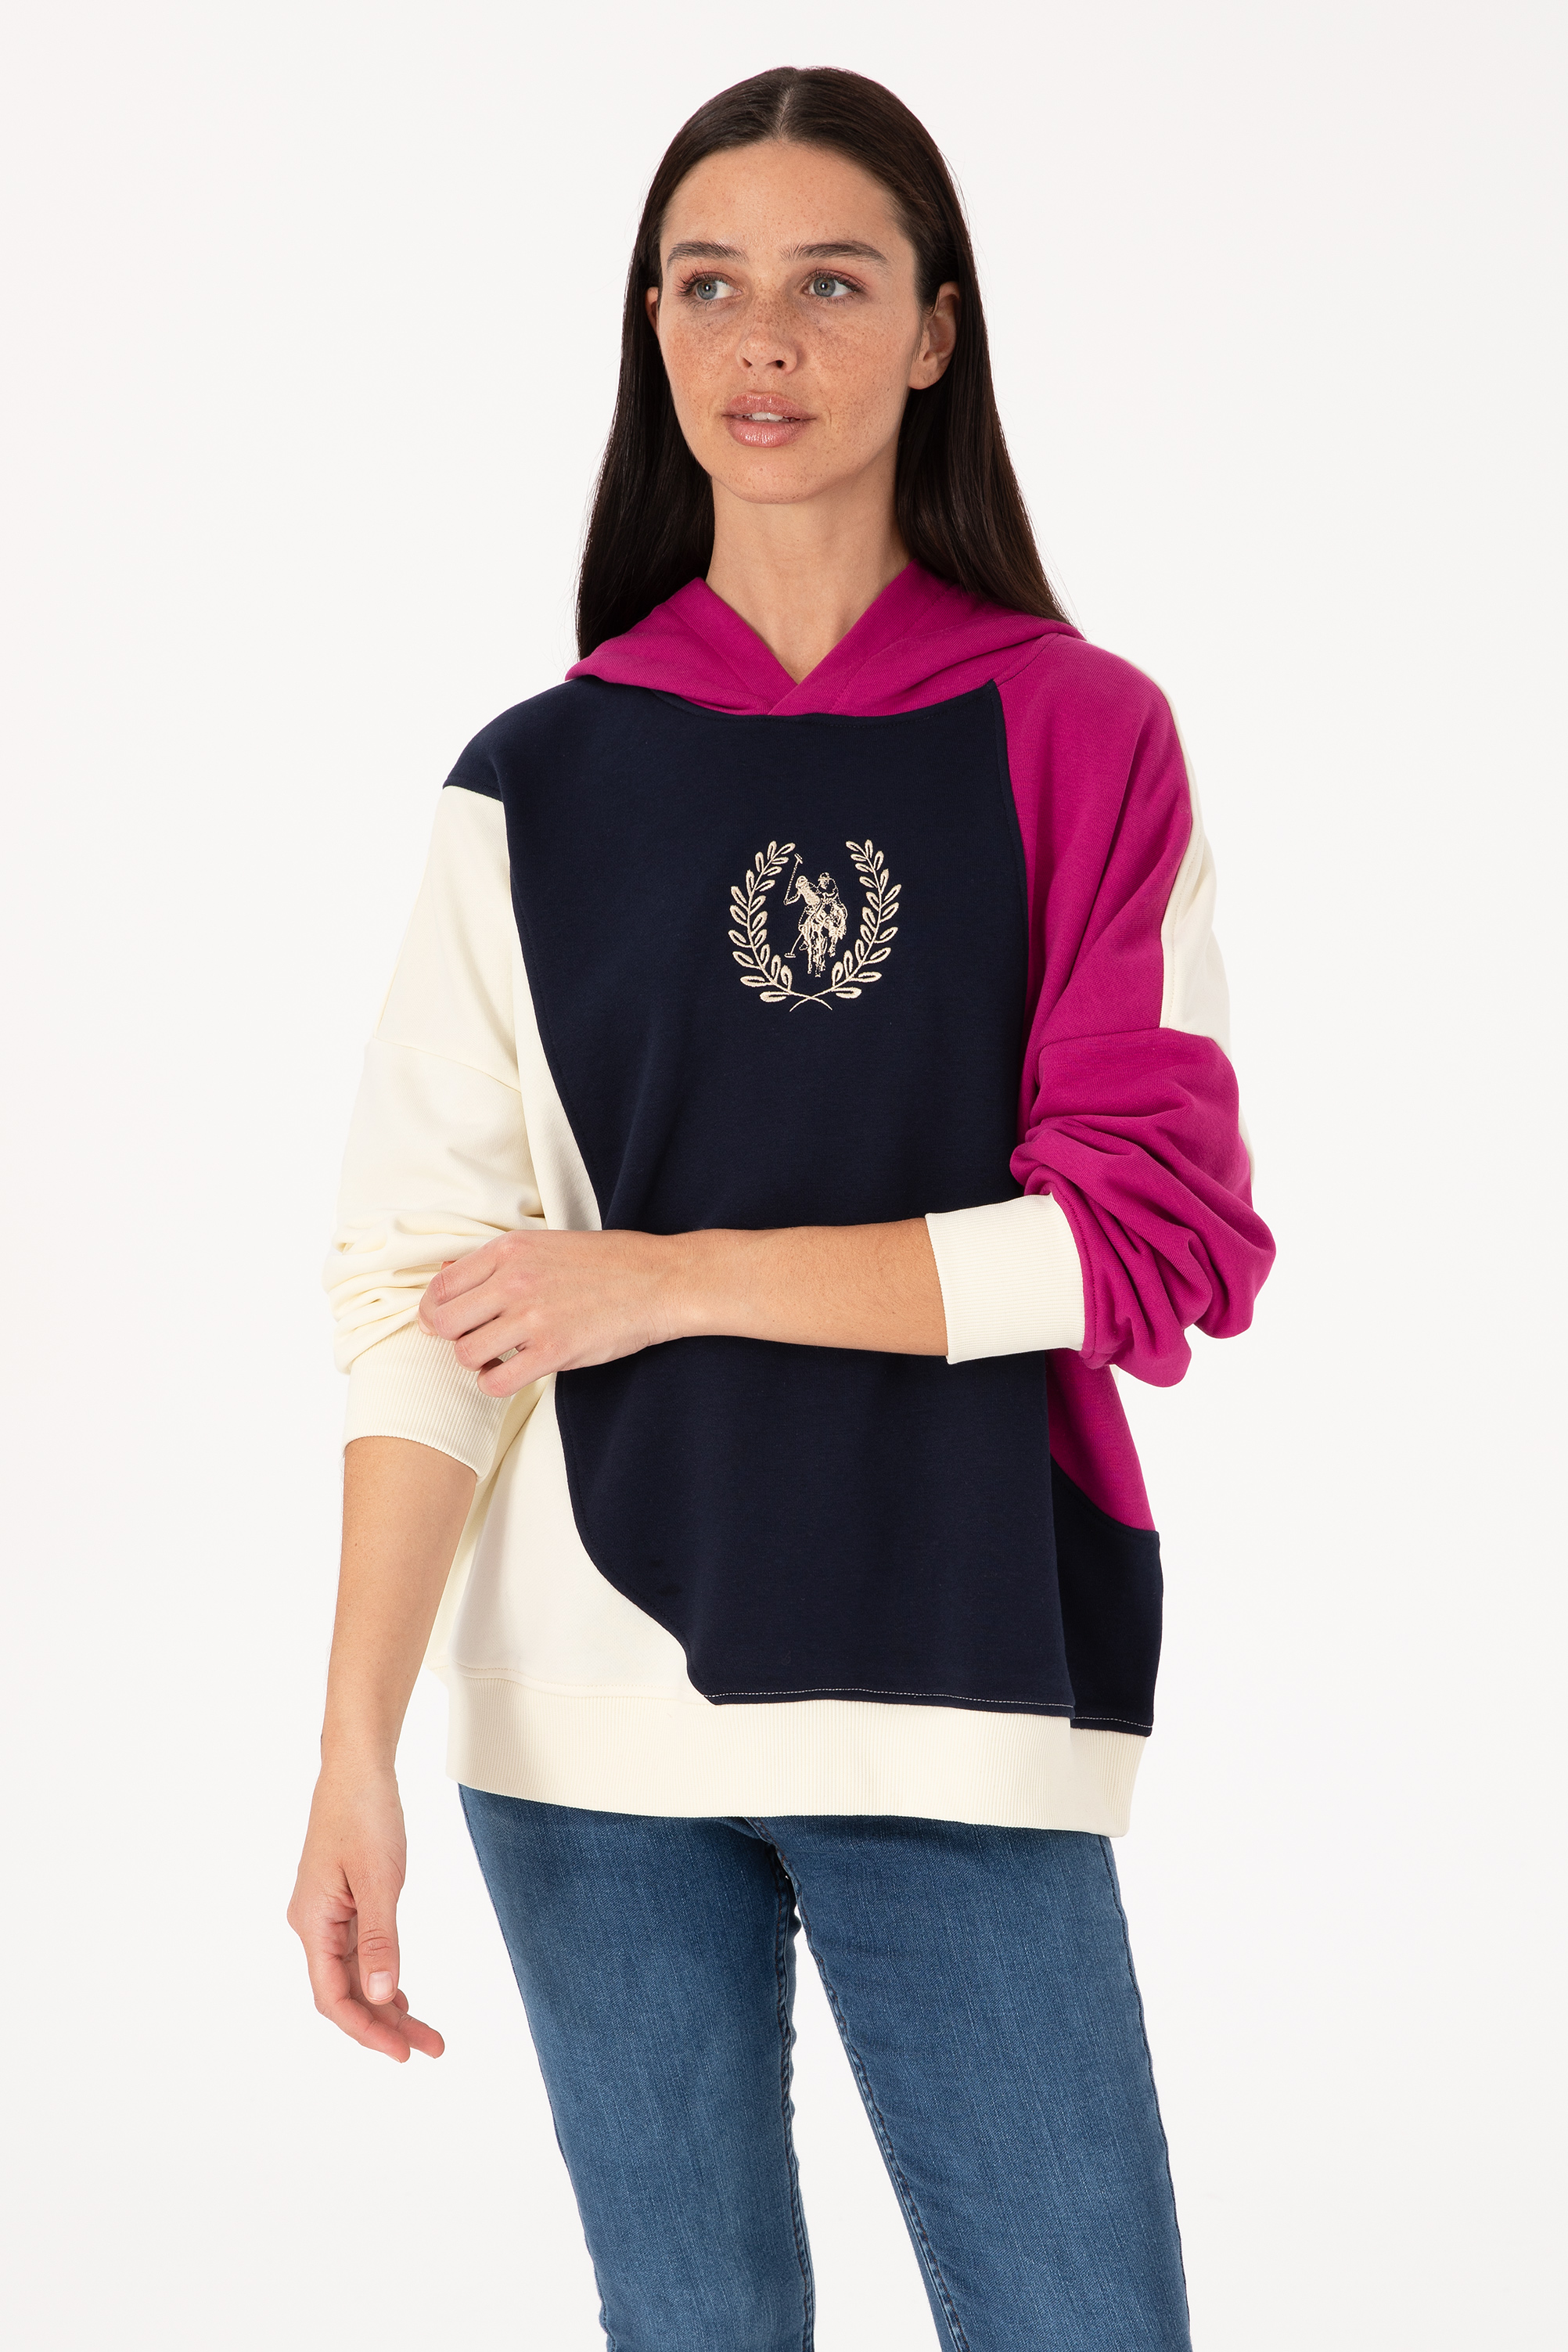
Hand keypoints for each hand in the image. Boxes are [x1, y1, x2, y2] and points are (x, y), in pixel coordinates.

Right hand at [287, 1765, 443, 2063]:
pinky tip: (403, 1996)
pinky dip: (382, 1975)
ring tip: (426, 2033)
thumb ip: (380, 1940)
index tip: (403, 2052)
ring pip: (354, 1974)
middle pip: (345, 1992)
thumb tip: (383, 1996)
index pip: (333, 1996)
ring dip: (388, 2004)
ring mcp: (326, 1913)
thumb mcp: (379, 1880)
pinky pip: (358, 1951)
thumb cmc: (363, 1813)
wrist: (357, 1766)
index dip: (366, 2029)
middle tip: (430, 2048)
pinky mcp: (342, 1901)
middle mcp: (313, 1923)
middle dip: (385, 2025)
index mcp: (312, 1922)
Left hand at [419, 1227, 682, 1397]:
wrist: (659, 1280)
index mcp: (509, 1250)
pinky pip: (496, 1382)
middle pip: (444, 1322)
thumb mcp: (545, 1244)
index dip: (434, 1310)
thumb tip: (446, 1277)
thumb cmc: (606, 1262)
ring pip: (465, 1354)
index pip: (441, 1286)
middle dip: (451, 1338)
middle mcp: (514, 1281)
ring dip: (476, 1361)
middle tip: (472, 1340)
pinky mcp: (553, 1352)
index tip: (443, 1322)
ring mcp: (532, 1318)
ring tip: (497, 1356)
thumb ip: (498, 1262)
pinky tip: (512, 1372)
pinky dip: (495, 1383)